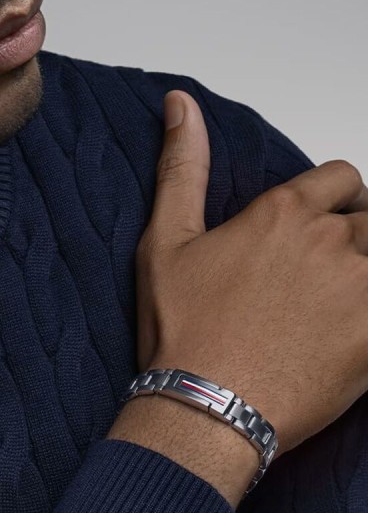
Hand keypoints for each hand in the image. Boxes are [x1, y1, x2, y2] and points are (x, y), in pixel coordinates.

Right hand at [135, 89, 367, 456]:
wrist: (203, 407)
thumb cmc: (182, 331)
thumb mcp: (164, 244)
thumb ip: (180, 169)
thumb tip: (180, 104)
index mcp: (283, 213)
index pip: (338, 178)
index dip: (326, 202)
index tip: (307, 234)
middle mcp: (331, 241)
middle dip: (350, 239)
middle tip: (316, 280)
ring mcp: (362, 287)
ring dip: (363, 274)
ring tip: (333, 307)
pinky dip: (367, 312)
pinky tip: (345, 334)